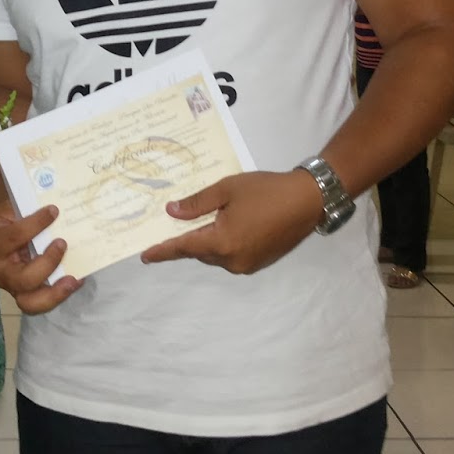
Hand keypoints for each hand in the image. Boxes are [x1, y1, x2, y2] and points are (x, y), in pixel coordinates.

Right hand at [0, 198, 78, 314]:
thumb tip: (56, 210)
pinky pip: (39, 302)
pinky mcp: (21, 294)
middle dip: (47, 263)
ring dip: (55, 293)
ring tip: (74, 280)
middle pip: (23, 279)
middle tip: (62, 243)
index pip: (14, 237)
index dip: (36, 224)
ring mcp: (9, 286)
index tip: (54, 211)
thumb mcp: (5, 210)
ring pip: (30, 302)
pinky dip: (58, 294)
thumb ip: (26, 211)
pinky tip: (75, 281)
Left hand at [142, 169, 323, 274]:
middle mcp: (232, 260)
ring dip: (208, 240)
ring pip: (216, 255)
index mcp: (222, 242)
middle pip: (200, 251)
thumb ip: (197, 203)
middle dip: (189, 239)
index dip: (163, 251)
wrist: (308, 200)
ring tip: (208, 219)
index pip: (184, 248)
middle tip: (177, 222)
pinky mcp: (259, 263)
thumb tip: (171, 213)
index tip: (145, 256)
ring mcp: (247, 265)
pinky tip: (228, 226)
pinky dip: (224, 243)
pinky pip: (231, 256)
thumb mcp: (227, 189)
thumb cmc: (266, 191)